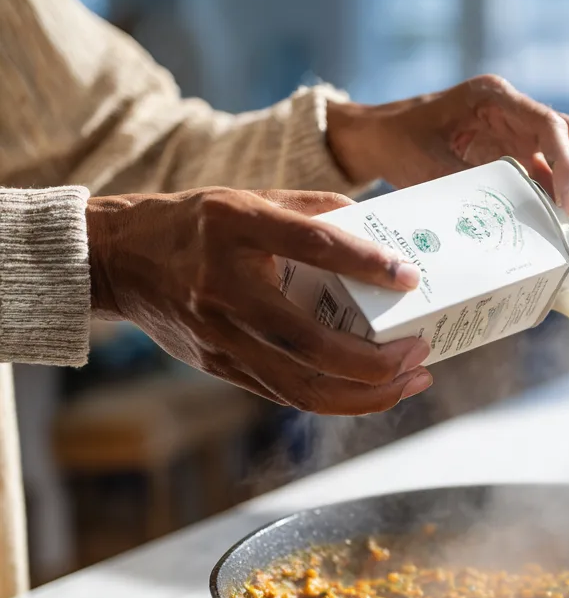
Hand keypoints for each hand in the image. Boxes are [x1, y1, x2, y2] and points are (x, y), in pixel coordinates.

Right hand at [86, 188, 432, 414]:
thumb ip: (314, 210)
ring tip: (409, 382)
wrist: (119, 261)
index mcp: (236, 228)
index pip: (314, 245)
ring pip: (302, 386)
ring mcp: (220, 336)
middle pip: (313, 344)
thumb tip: (379, 230)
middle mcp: (225, 288)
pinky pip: (286, 393)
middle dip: (377, 361)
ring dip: (365, 395)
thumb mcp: (250, 199)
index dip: (367, 264)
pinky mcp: (220, 366)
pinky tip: (371, 392)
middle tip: (420, 351)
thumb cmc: (196, 225)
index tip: (410, 278)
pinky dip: (335, 399)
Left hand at [327, 75, 568, 246]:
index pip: (549, 125)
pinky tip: (560, 231)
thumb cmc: (397, 141)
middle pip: (567, 138)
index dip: (568, 166)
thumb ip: (467, 185)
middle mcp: (511, 109)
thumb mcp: (426, 164)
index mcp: (493, 98)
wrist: (377, 137)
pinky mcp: (511, 152)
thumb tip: (507, 222)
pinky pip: (544, 173)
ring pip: (562, 156)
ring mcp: (514, 130)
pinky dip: (555, 200)